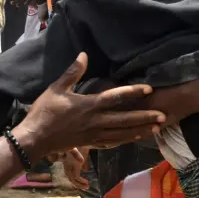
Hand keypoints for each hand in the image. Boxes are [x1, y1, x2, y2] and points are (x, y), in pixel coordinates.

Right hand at [14, 53, 164, 159]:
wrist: (35, 139)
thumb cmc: (44, 112)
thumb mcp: (56, 89)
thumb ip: (72, 73)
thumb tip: (83, 55)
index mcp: (88, 105)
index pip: (115, 97)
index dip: (133, 92)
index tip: (149, 89)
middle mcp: (95, 121)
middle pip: (125, 119)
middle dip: (145, 117)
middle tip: (163, 116)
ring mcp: (94, 134)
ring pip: (122, 133)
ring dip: (140, 131)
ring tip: (156, 129)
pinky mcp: (90, 143)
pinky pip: (113, 142)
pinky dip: (126, 140)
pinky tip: (135, 138)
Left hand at [62, 147, 90, 189]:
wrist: (84, 138)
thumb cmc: (83, 144)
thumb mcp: (83, 154)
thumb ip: (83, 162)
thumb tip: (85, 170)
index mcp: (66, 159)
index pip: (67, 170)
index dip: (73, 177)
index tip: (81, 181)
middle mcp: (66, 162)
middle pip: (68, 175)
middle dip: (75, 182)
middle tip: (84, 187)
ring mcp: (69, 163)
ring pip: (71, 178)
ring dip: (78, 184)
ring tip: (86, 187)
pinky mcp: (74, 164)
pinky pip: (76, 177)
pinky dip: (81, 181)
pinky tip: (87, 183)